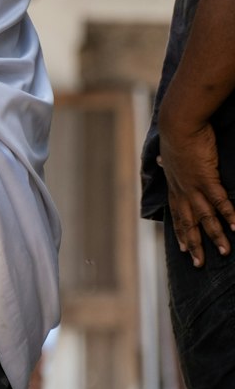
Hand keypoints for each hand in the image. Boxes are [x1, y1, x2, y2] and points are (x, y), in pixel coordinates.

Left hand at [159, 114, 234, 267]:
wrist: (179, 124)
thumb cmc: (176, 136)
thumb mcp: (168, 152)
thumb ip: (168, 162)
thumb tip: (160, 160)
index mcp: (174, 186)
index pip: (177, 216)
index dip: (181, 233)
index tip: (184, 249)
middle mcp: (182, 191)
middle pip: (188, 224)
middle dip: (194, 245)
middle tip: (199, 264)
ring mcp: (194, 187)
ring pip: (205, 218)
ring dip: (216, 236)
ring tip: (224, 252)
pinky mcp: (207, 179)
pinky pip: (220, 202)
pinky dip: (229, 215)